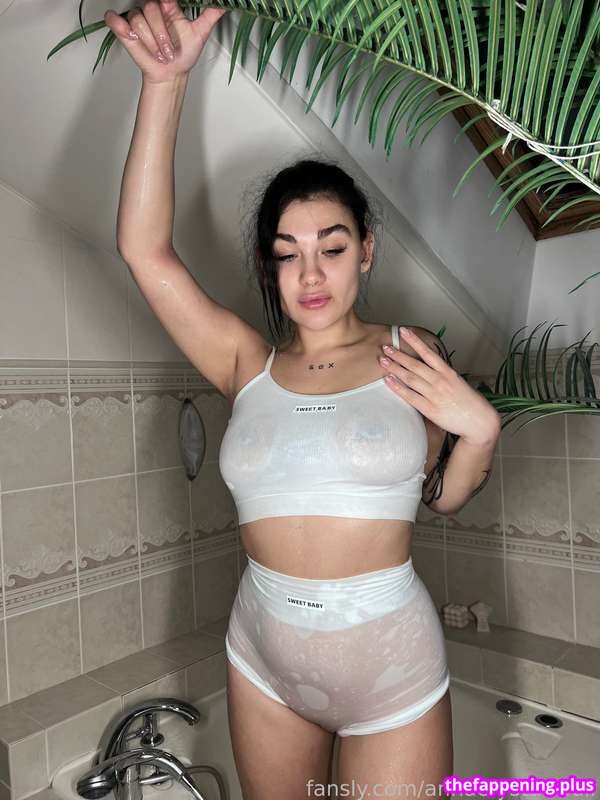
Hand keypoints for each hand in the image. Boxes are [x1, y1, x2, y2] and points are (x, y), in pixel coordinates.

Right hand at [103, 0, 227, 83]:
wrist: (170, 73)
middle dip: (160, 35)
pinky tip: (126, 32)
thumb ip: (212, 14)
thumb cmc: (183, 54)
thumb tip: (225, 3)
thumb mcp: (201, 32)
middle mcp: (153, 11)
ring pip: (139, 20)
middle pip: (151, 8)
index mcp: (169, 7)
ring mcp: (138, 19)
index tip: (170, 10)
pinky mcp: (124, 29)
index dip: (166, 5)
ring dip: (150, 42)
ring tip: (158, 55)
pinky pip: (117, 21)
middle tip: (168, 52)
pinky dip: (119, 25)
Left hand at [380, 327, 501, 444]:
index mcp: (448, 372)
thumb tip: (428, 369)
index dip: (415, 340)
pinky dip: (398, 387)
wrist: (479, 422)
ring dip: (395, 368)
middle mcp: (440, 381)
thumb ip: (443, 375)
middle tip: (386, 347)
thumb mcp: (458, 383)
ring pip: (410, 378)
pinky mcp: (429, 409)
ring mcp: (434, 395)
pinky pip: (410, 396)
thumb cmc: (469, 403)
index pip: (428, 352)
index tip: (404, 331)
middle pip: (415, 364)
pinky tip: (388, 380)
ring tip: (383, 360)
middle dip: (399, 355)